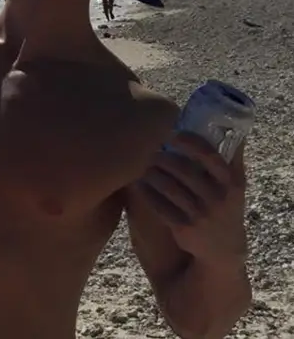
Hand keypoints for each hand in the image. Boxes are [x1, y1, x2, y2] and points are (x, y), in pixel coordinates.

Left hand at [135, 132, 246, 265]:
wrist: (224, 250)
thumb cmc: (225, 205)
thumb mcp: (235, 184)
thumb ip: (232, 155)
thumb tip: (229, 124)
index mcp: (231, 182)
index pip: (209, 154)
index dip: (187, 141)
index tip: (170, 132)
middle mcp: (218, 198)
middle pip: (182, 169)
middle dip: (161, 156)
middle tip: (146, 147)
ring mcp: (201, 215)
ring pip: (168, 186)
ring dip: (150, 171)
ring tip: (140, 162)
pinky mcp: (184, 229)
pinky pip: (159, 205)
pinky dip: (146, 191)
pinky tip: (138, 182)